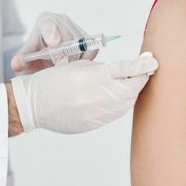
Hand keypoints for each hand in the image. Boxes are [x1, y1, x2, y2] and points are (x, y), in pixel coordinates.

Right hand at [10, 53, 158, 133]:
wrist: (33, 104)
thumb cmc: (54, 80)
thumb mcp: (78, 66)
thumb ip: (105, 69)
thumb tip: (129, 71)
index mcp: (91, 75)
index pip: (126, 69)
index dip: (143, 64)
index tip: (151, 60)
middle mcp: (95, 95)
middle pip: (132, 87)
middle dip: (140, 78)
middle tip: (144, 70)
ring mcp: (95, 113)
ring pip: (126, 103)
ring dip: (132, 92)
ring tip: (130, 83)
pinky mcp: (93, 124)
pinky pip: (115, 114)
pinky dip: (120, 104)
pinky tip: (116, 97)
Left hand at [11, 12, 97, 73]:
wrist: (46, 57)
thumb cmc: (35, 55)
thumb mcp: (26, 58)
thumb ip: (20, 60)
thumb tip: (17, 63)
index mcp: (45, 21)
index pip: (49, 25)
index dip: (52, 34)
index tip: (53, 43)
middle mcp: (62, 20)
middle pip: (66, 40)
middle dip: (62, 58)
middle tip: (56, 69)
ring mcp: (76, 27)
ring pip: (80, 47)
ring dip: (73, 61)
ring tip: (63, 67)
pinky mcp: (88, 37)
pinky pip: (91, 50)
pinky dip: (85, 60)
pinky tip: (74, 65)